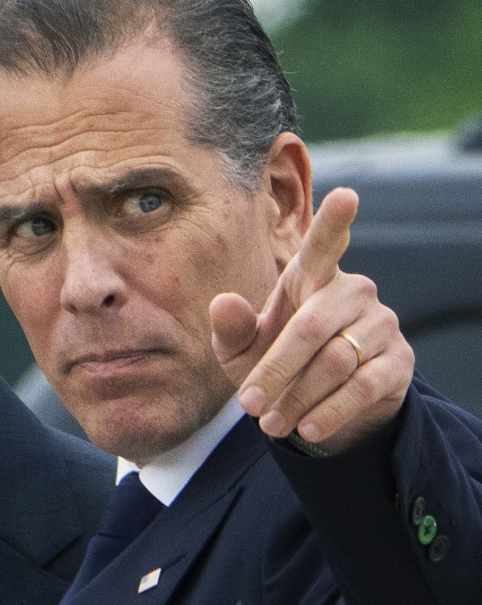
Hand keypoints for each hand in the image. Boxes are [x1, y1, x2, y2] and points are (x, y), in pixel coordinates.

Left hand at [210, 187, 413, 452]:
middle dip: (274, 371)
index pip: (325, 244)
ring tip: (271, 424)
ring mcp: (380, 324)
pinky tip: (307, 428)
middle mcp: (351, 292)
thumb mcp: (241, 350)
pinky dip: (330, 412)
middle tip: (248, 405)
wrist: (316, 405)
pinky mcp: (398, 360)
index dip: (335, 221)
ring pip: (336, 361)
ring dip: (297, 398)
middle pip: (310, 328)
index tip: (347, 194)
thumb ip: (230, 328)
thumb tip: (223, 302)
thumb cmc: (273, 362)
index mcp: (310, 276)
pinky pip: (363, 386)